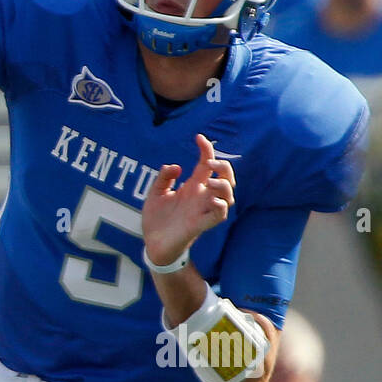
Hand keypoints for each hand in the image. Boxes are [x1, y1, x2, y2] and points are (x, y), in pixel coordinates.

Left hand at [142, 133, 234, 266]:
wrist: (152, 244)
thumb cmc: (157, 219)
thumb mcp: (155, 193)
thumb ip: (164, 177)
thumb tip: (177, 166)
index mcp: (192, 187)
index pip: (206, 165)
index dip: (207, 149)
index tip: (199, 137)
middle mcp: (201, 197)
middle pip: (226, 178)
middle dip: (224, 166)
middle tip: (210, 162)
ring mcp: (202, 211)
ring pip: (228, 196)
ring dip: (225, 186)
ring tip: (211, 182)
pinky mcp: (200, 225)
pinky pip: (218, 216)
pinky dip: (220, 206)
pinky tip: (213, 199)